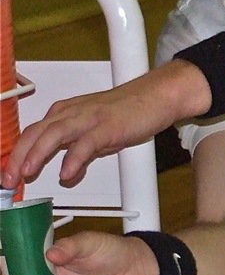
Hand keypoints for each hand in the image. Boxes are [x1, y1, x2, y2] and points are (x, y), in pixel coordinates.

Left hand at [1, 61, 207, 189]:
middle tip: (8, 179)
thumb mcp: (97, 133)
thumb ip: (79, 152)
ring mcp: (90, 118)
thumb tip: (67, 173)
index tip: (8, 175)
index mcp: (65, 113)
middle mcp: (72, 113)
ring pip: (54, 134)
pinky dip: (74, 158)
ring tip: (26, 173)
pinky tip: (67, 172)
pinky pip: (86, 143)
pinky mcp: (109, 126)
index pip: (32, 134)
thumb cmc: (129, 111)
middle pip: (36, 133)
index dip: (16, 155)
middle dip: (17, 157)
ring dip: (37, 154)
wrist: (158, 95)